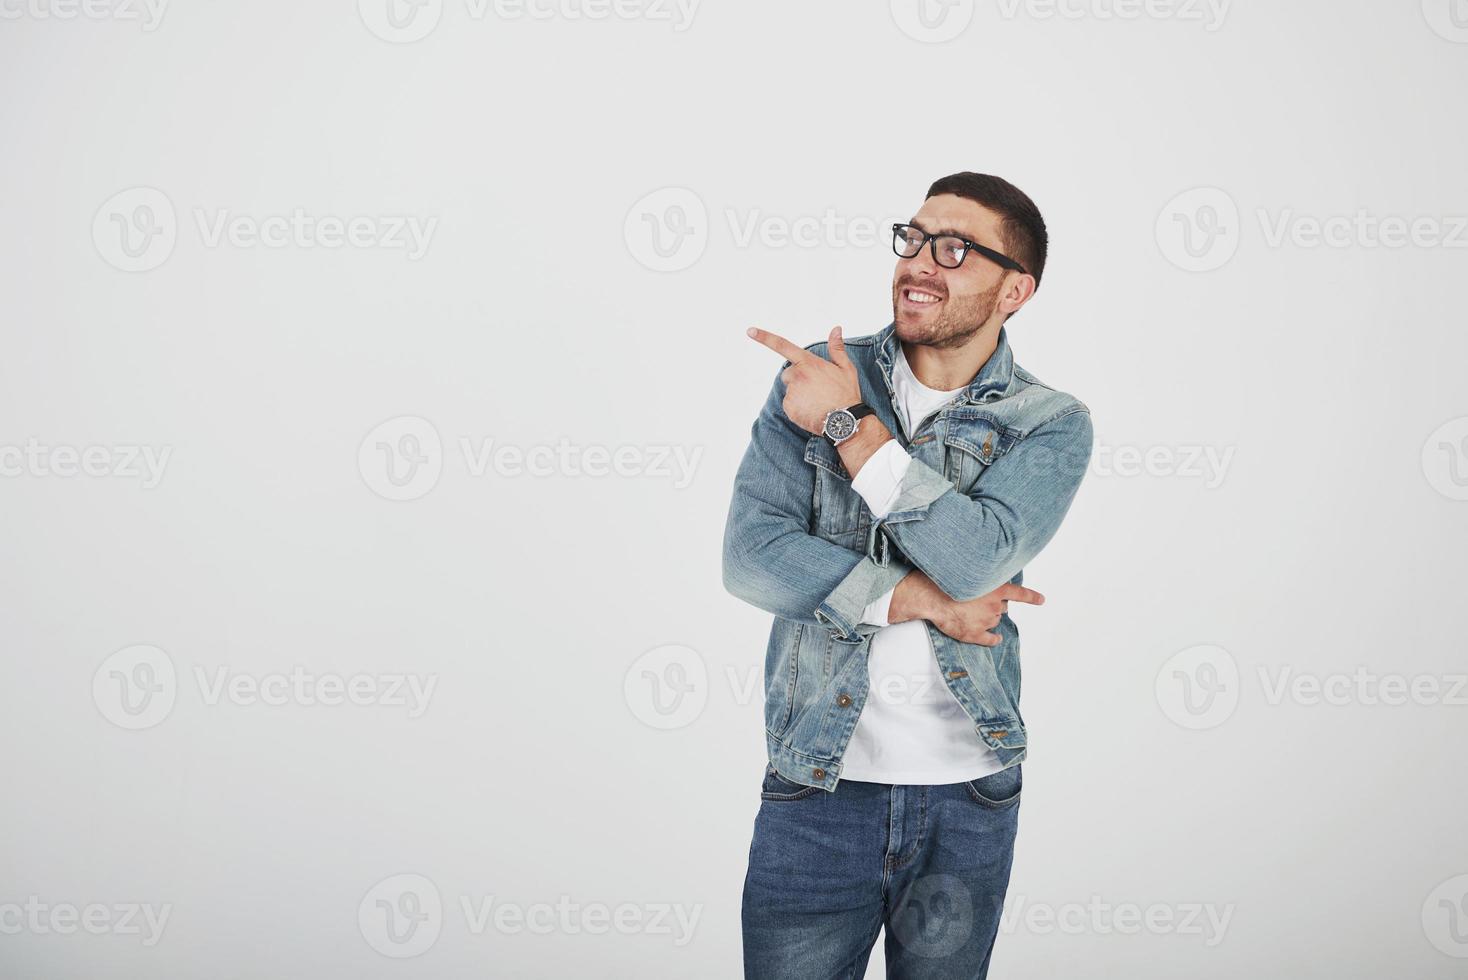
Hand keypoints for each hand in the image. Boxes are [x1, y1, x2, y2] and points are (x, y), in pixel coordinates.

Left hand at [746, 325, 862, 435]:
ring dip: (799, 394)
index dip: (765, 337)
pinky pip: (789, 405)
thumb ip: (837, 348)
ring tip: (817, 401)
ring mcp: (791, 392)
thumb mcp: (846, 368)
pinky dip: (798, 408)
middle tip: (816, 389)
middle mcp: (797, 375)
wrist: (844, 422)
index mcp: (808, 362)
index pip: (783, 346)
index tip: (750, 331)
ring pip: (790, 390)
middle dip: (798, 379)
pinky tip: (812, 410)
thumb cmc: (846, 394)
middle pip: (788, 374)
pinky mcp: (788, 407)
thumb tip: (836, 329)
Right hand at [890, 571, 1044, 646]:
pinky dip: (993, 639)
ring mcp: (986, 620)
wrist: (931, 597)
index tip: (1042, 600)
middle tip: (978, 601)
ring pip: (994, 620)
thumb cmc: (947, 581)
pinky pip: (991, 639)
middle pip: (1002, 607)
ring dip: (987, 617)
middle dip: (994, 605)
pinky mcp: (976, 634)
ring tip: (969, 612)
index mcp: (996, 589)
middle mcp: (994, 605)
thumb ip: (984, 576)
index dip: (1032, 597)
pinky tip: (993, 639)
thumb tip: (990, 580)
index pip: (1019, 593)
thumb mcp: (970, 572)